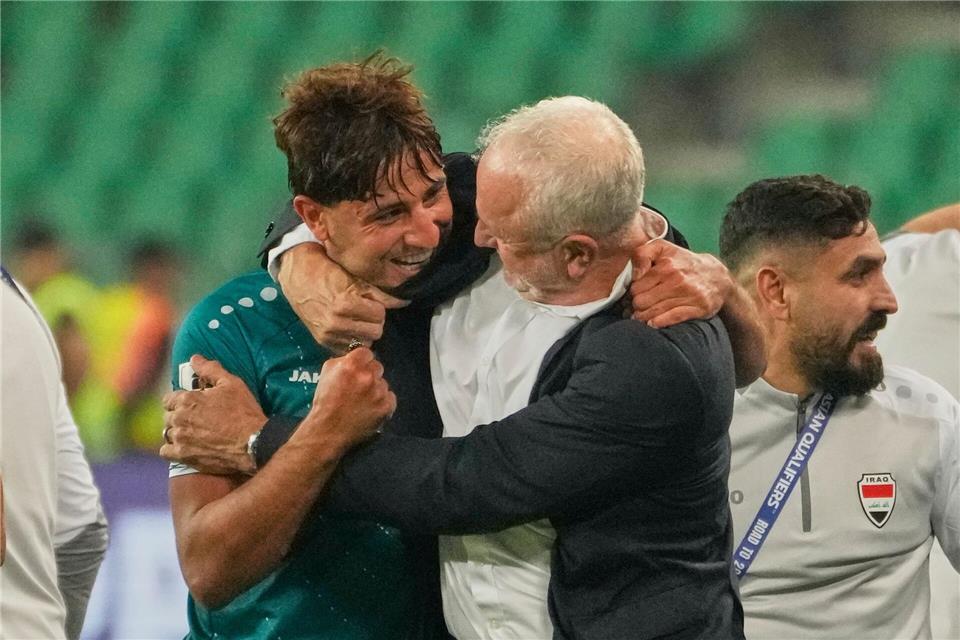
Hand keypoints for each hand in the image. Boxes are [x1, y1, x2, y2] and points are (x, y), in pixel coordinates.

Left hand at [160, 355, 266, 474]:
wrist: (253, 443)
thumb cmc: (243, 412)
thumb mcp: (232, 384)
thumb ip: (210, 370)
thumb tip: (194, 358)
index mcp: (187, 399)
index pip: (169, 399)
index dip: (178, 401)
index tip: (189, 404)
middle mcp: (178, 418)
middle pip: (167, 417)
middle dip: (178, 416)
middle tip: (193, 420)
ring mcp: (179, 438)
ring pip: (167, 434)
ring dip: (176, 433)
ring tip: (190, 434)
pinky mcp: (183, 456)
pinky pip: (166, 452)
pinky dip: (172, 450)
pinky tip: (184, 448)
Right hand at [278, 244, 407, 352]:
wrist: (296, 276)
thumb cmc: (326, 271)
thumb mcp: (353, 277)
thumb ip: (378, 292)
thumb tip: (402, 301)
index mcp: (344, 304)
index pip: (380, 315)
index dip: (378, 307)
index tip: (371, 301)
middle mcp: (336, 322)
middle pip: (375, 332)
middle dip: (374, 321)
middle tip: (366, 311)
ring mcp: (328, 334)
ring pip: (364, 343)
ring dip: (364, 332)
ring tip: (357, 319)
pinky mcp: (323, 341)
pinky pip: (349, 348)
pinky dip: (352, 339)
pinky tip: (347, 327)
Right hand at [300, 347, 395, 452]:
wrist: (328, 430)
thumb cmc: (325, 401)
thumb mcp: (327, 373)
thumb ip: (342, 361)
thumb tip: (354, 357)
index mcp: (352, 365)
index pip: (366, 353)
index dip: (362, 361)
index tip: (358, 368)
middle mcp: (368, 376)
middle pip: (377, 367)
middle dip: (370, 374)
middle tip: (360, 386)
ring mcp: (379, 392)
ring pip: (383, 383)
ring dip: (376, 389)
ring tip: (363, 401)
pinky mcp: (386, 407)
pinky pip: (390, 398)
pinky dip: (383, 402)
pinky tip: (371, 408)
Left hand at [629, 240, 732, 327]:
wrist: (717, 276)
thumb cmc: (684, 263)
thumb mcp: (663, 249)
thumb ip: (642, 254)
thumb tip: (633, 274)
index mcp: (666, 264)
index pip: (635, 287)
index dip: (631, 293)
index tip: (633, 295)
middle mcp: (677, 279)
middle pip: (641, 301)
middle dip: (636, 306)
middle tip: (637, 307)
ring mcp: (688, 294)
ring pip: (653, 312)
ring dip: (643, 317)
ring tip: (641, 317)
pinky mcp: (698, 308)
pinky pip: (672, 318)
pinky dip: (659, 322)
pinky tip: (653, 323)